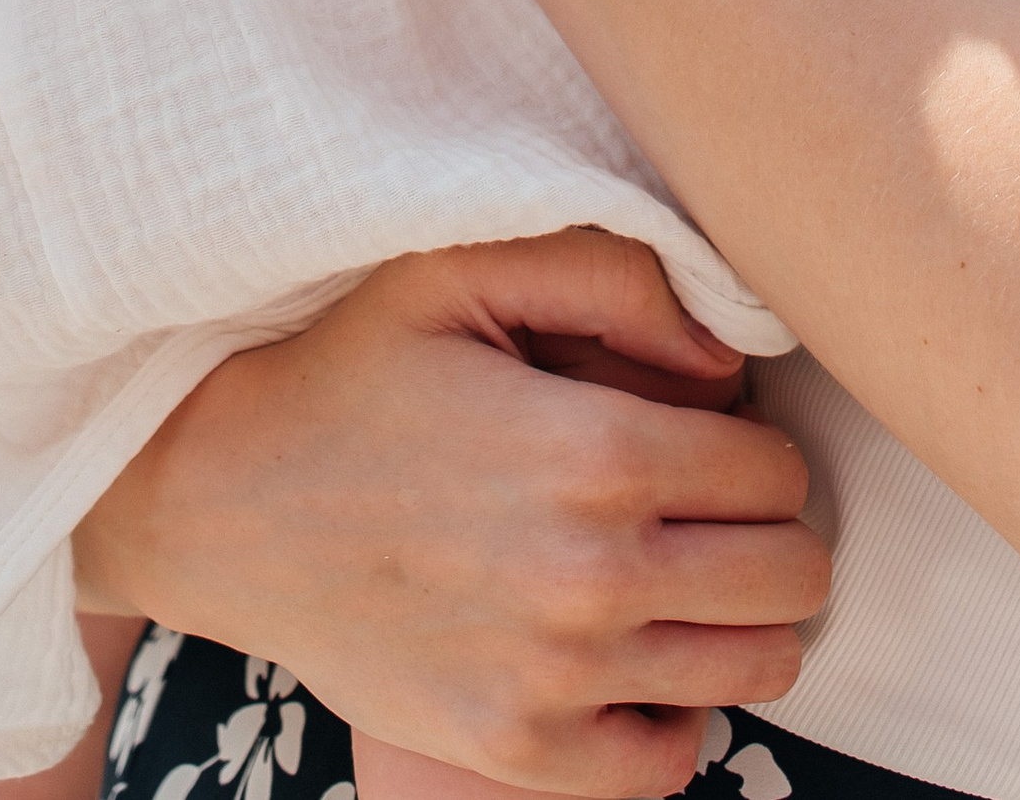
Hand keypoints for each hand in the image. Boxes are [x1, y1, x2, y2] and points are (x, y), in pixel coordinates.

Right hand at [72, 234, 826, 798]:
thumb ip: (616, 274)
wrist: (227, 502)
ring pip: (758, 666)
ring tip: (672, 572)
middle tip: (698, 505)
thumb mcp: (462, 269)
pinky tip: (629, 652)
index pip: (776, 470)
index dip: (749, 444)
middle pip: (792, 576)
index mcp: (598, 452)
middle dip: (765, 530)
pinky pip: (670, 758)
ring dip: (735, 617)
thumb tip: (731, 358)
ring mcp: (558, 679)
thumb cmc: (353, 373)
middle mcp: (594, 577)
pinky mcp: (517, 750)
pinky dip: (673, 709)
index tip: (696, 434)